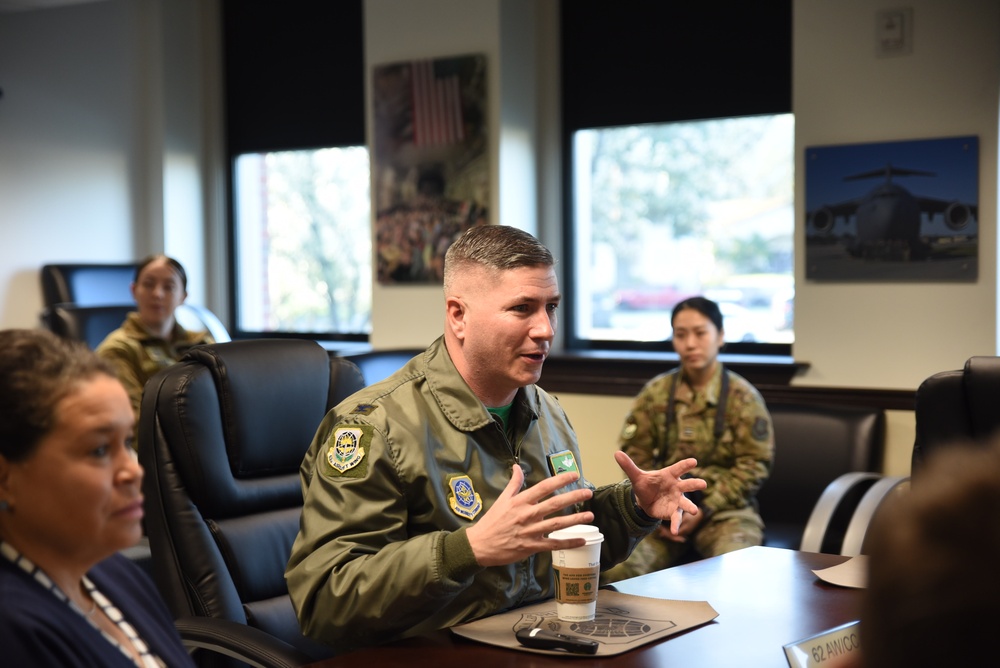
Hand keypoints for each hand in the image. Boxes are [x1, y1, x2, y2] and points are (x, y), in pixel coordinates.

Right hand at [467, 465, 594, 566]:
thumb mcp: (502, 499)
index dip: (560, 480)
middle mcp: (527, 514)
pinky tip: (582, 540)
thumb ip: (514, 484)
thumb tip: (517, 467)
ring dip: (575, 519)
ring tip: (590, 515)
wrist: (480, 545)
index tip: (574, 475)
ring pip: (557, 524)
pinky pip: (553, 544)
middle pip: (554, 504)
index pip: (544, 487)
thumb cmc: (492, 521)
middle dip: (573, 497)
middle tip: (588, 492)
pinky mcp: (532, 546)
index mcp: (520, 501)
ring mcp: (531, 531)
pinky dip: (568, 542)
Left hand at [614, 451, 706, 534]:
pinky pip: (676, 518)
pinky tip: (674, 531)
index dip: (686, 464)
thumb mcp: (636, 476)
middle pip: (688, 484)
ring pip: (686, 503)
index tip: (694, 461)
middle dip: (695, 484)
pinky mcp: (673, 511)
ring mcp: (677, 500)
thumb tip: (617, 453)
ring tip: (695, 511)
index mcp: (669, 475)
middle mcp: (677, 487)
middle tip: (703, 484)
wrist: (646, 499)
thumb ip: (628, 466)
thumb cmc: (646, 484)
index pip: (678, 468)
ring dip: (690, 506)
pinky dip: (676, 525)